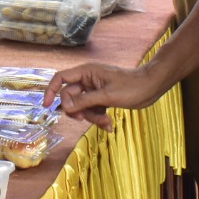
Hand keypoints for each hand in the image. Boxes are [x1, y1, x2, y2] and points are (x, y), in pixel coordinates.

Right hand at [43, 62, 163, 131]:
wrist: (151, 87)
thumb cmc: (131, 86)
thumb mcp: (106, 96)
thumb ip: (85, 101)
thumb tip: (66, 107)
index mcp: (86, 72)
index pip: (61, 78)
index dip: (51, 90)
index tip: (46, 105)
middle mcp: (88, 80)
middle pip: (71, 97)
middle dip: (78, 111)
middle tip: (84, 119)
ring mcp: (95, 90)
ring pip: (83, 107)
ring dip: (91, 117)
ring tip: (105, 123)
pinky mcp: (103, 99)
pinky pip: (93, 110)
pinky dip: (99, 119)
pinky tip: (109, 126)